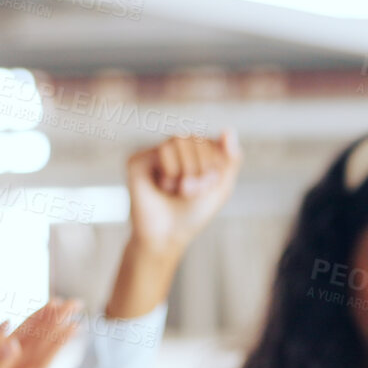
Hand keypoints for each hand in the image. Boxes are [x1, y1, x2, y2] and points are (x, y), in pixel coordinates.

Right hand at [127, 129, 241, 256]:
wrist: (167, 237)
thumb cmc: (192, 214)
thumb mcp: (221, 188)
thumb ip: (230, 159)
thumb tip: (228, 130)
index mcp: (189, 153)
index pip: (209, 140)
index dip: (215, 162)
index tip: (208, 186)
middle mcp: (170, 150)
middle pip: (195, 137)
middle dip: (201, 166)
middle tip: (192, 191)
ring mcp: (152, 154)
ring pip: (178, 139)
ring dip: (187, 169)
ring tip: (180, 190)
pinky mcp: (136, 161)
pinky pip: (162, 150)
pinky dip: (171, 171)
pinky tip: (164, 187)